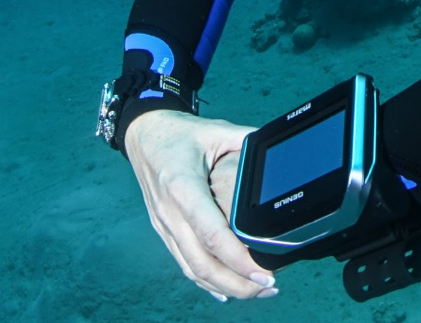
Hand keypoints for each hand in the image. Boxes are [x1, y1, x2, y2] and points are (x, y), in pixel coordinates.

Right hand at [123, 110, 277, 301]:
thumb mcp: (216, 129)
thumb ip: (247, 140)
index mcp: (182, 186)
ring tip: (256, 291)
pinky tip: (225, 291)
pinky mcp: (163, 231)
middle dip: (236, 283)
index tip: (262, 272)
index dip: (236, 258)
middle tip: (268, 287)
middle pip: (201, 262)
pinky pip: (183, 263)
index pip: (210, 233)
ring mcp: (164, 225)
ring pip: (191, 269)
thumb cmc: (179, 133)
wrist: (143, 135)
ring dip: (223, 286)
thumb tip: (277, 149)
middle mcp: (170, 212)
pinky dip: (204, 282)